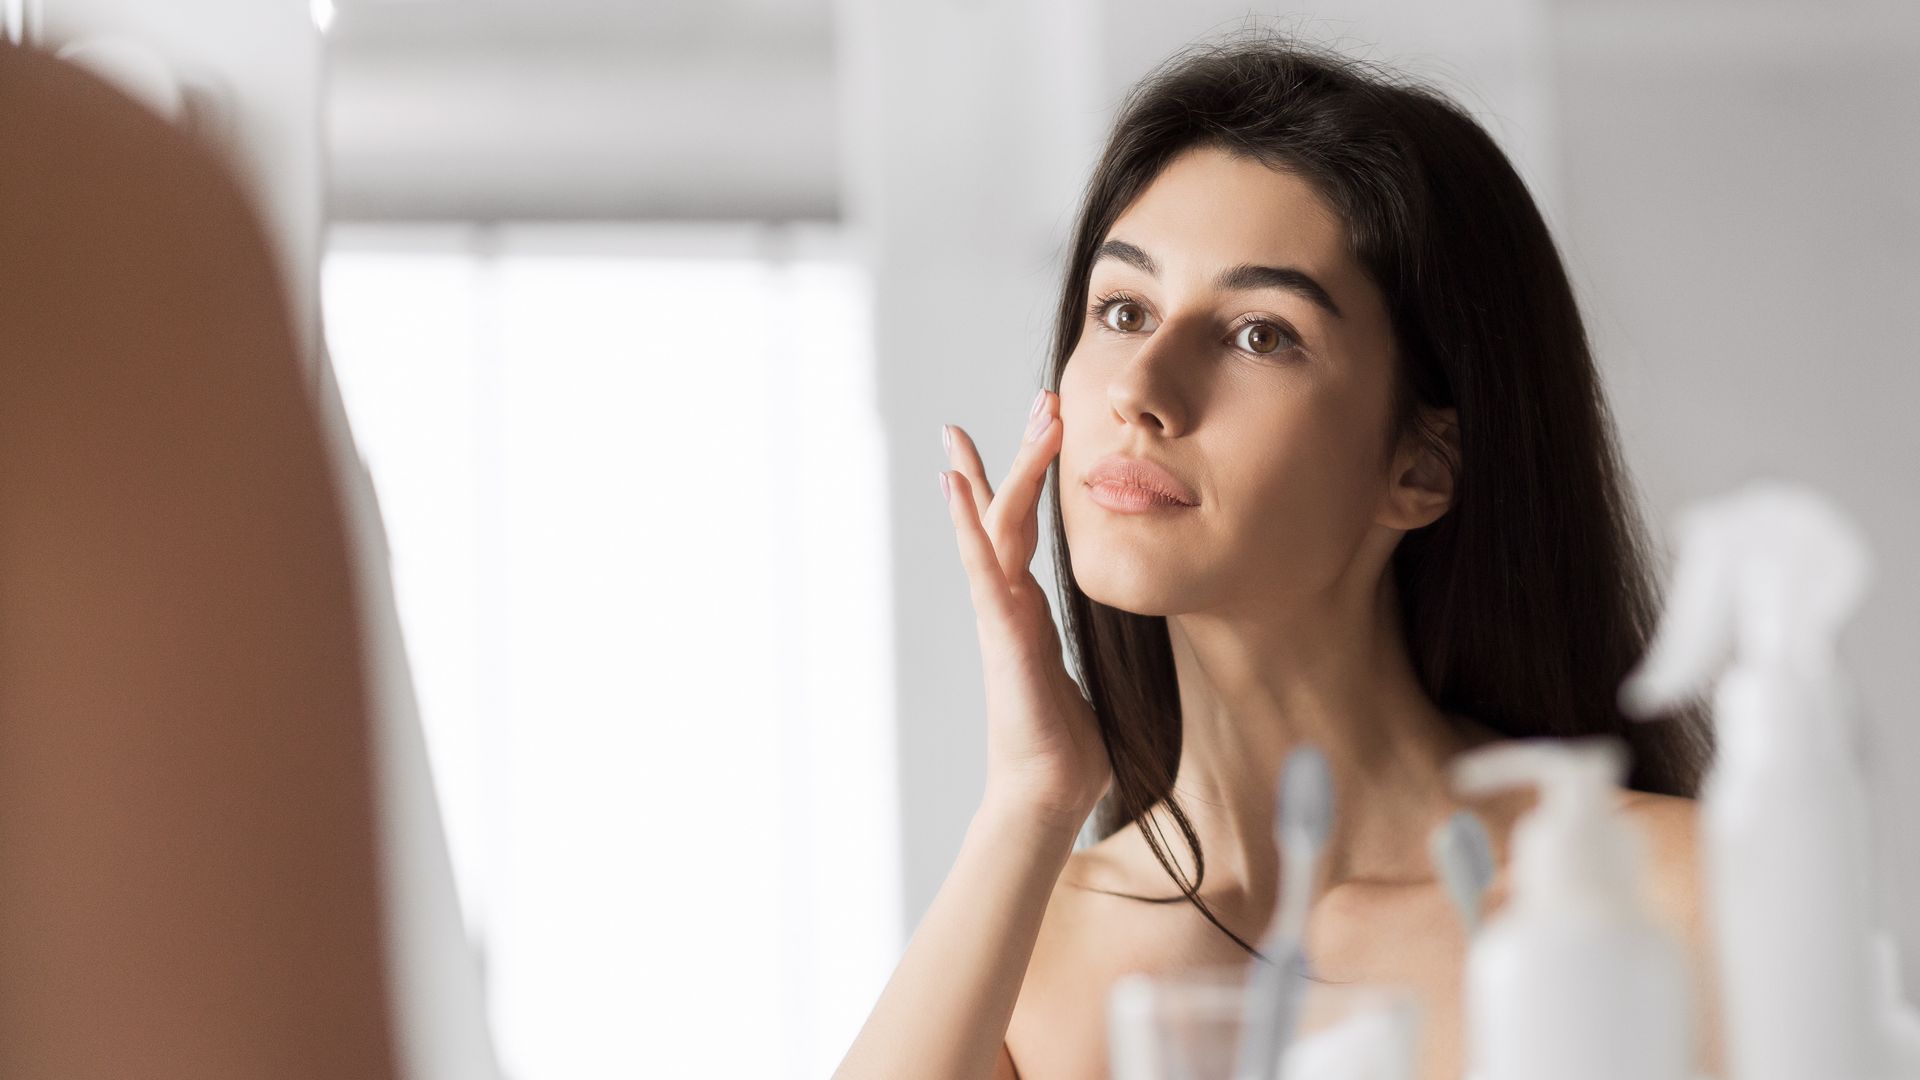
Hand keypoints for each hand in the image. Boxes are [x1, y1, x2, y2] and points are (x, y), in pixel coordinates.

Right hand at [938, 388, 1111, 831]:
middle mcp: (1008, 602)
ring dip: (999, 471)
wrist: (1047, 792)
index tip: (1043, 428)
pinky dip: (968, 524)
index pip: (1021, 529)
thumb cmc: (1067, 744)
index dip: (1026, 477)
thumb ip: (1083, 643)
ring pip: (996, 527)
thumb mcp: (1084, 674)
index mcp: (1027, 608)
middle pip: (1007, 512)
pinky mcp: (1001, 633)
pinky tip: (954, 485)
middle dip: (1020, 454)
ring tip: (988, 422)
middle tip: (1043, 398)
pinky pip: (982, 567)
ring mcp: (999, 614)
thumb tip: (1101, 627)